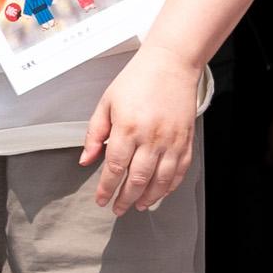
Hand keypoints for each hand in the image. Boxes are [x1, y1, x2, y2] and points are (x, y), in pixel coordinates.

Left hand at [82, 46, 202, 213]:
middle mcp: (151, 137)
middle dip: (125, 198)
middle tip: (118, 208)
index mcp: (127, 127)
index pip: (114, 168)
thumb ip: (94, 133)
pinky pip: (179, 170)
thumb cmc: (137, 80)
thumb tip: (86, 160)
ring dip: (148, 197)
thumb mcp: (107, 102)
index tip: (101, 200)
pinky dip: (170, 186)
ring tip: (138, 205)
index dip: (107, 188)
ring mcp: (171, 140)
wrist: (171, 64)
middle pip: (137, 179)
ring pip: (160, 180)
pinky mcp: (186, 140)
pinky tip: (160, 192)